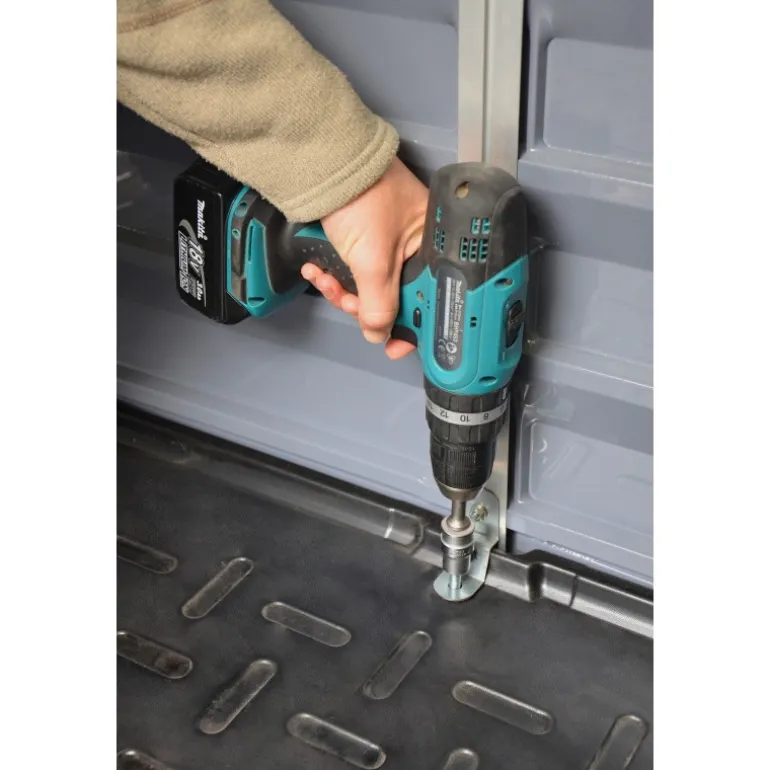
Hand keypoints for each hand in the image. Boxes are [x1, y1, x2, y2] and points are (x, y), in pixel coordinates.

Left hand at [300, 157, 427, 359]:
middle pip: (395, 297)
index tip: (394, 345)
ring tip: (328, 283)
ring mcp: (386, 243)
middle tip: (350, 306)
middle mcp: (413, 246)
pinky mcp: (361, 241)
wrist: (323, 161)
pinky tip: (319, 271)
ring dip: (344, 292)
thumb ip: (379, 304)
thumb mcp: (373, 260)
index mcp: (431, 248)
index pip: (427, 297)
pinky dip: (335, 277)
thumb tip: (379, 332)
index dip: (410, 324)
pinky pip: (353, 272)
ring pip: (369, 288)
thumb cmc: (361, 193)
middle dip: (365, 306)